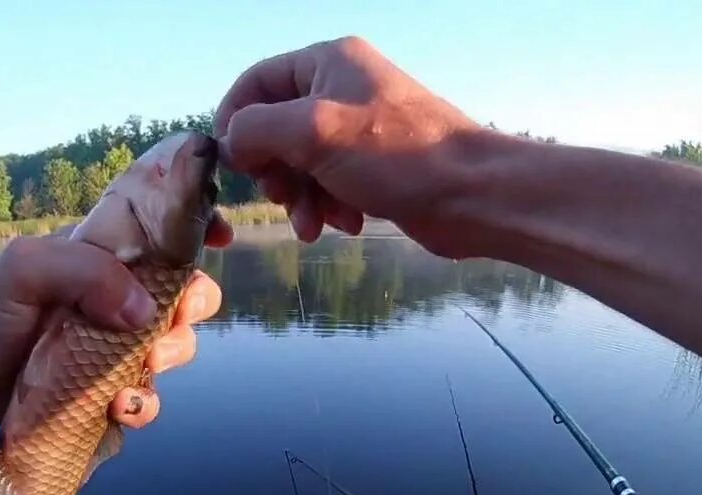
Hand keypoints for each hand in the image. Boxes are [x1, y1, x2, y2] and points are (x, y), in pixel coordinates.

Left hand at [0, 221, 230, 426]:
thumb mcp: (25, 267)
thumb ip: (83, 270)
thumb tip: (141, 308)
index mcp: (104, 258)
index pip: (165, 236)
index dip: (200, 231)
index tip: (222, 238)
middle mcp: (115, 298)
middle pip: (186, 298)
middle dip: (190, 311)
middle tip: (166, 325)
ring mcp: (111, 346)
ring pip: (173, 350)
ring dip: (170, 360)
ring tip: (139, 371)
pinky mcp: (101, 390)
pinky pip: (143, 399)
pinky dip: (142, 406)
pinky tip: (118, 408)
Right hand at [215, 36, 480, 250]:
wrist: (472, 195)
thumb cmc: (394, 155)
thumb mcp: (312, 133)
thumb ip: (256, 129)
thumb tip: (230, 143)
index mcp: (326, 62)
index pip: (254, 82)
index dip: (233, 121)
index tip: (229, 164)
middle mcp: (340, 88)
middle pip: (273, 129)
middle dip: (273, 171)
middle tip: (282, 196)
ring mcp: (358, 128)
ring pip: (299, 164)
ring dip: (299, 198)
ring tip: (314, 224)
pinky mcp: (372, 165)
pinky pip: (327, 184)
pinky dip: (327, 206)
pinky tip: (345, 223)